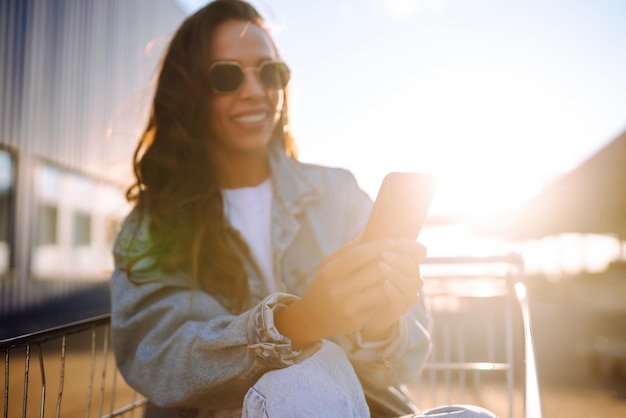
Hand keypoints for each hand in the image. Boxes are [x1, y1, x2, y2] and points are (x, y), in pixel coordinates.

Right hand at [275, 238, 425, 348]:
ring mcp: (348, 307)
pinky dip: (389, 293)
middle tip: (411, 253)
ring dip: (396, 277)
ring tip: (408, 268)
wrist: (311, 317)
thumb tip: (369, 230)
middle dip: (396, 260)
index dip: (381, 246)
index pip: (360, 255)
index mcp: (331, 272)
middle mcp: (338, 290)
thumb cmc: (324, 284)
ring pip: (381, 289)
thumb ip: (348, 249)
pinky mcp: (356, 321)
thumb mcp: (329, 264)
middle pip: (374, 271)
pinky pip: (379, 304)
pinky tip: (398, 286)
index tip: (397, 241)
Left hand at [360, 240, 426, 340]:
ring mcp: (406, 294)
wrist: (357, 307)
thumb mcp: (364, 261)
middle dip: (400, 259)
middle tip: (385, 254)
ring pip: (412, 283)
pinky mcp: (399, 309)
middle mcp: (410, 277)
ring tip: (381, 267)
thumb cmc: (361, 279)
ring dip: (397, 274)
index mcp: (405, 262)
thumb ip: (369, 248)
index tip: (395, 242)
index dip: (411, 246)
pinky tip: (384, 284)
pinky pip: (403, 300)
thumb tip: (364, 229)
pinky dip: (394, 291)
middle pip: (414, 267)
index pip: (419, 251)